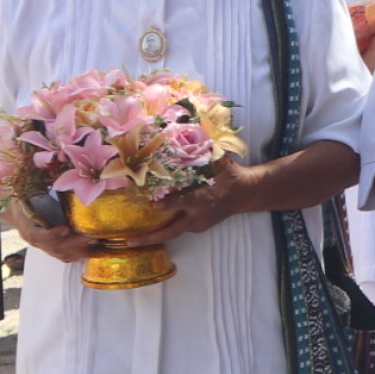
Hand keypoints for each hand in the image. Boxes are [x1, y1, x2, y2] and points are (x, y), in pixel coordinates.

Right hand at [5, 194, 93, 263]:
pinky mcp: (51, 248)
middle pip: (54, 247)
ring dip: (79, 249)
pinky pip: (65, 256)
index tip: (65, 229)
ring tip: (96, 239)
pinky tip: (92, 245)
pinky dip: (79, 253)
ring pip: (61, 254)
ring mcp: (42, 246)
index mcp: (25, 224)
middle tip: (92, 235)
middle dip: (74, 242)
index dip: (51, 235)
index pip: (36, 235)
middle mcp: (34, 238)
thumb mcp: (27, 191)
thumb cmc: (24, 198)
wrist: (17, 211)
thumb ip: (40, 187)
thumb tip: (52, 170)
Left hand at [99, 166, 245, 250]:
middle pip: (172, 230)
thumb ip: (200, 152)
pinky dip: (164, 227)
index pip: (183, 202)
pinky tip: (148, 229)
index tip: (153, 204)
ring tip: (131, 240)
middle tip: (130, 241)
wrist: (245, 194)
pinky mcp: (197, 227)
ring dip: (152, 236)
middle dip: (151, 237)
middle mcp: (198, 215)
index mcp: (203, 198)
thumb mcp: (219, 161)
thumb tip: (180, 132)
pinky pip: (178, 227)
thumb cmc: (228, 174)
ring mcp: (198, 223)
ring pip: (172, 232)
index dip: (168, 204)